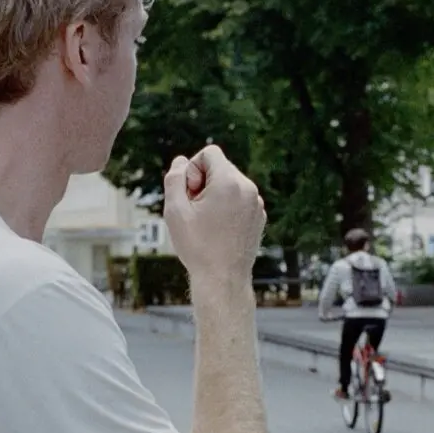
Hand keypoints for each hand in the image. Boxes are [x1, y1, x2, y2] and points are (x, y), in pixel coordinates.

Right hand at [164, 143, 265, 292]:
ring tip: (206, 221)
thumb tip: (181, 161)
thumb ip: (174, 179)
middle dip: (204, 182)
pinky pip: (240, 200)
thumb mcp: (175, 210)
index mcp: (230, 182)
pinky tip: (218, 230)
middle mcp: (249, 189)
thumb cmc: (197, 247)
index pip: (210, 153)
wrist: (223, 280)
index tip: (191, 193)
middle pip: (221, 168)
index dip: (193, 169)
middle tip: (195, 210)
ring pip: (230, 184)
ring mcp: (257, 204)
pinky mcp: (259, 217)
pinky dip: (227, 207)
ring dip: (215, 195)